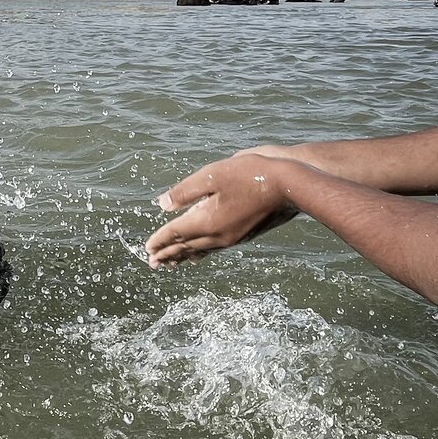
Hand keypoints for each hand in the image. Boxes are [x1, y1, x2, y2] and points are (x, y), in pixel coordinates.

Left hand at [146, 154, 301, 267]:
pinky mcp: (243, 236)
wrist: (291, 186)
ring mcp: (232, 238)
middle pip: (186, 247)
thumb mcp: (212, 175)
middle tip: (152, 263)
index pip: (175, 233)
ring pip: (201, 250)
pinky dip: (201, 252)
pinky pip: (215, 249)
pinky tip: (199, 253)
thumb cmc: (251, 174)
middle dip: (167, 254)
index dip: (159, 239)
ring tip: (171, 263)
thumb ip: (185, 192)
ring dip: (183, 257)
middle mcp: (218, 235)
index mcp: (207, 221)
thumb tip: (162, 205)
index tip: (147, 247)